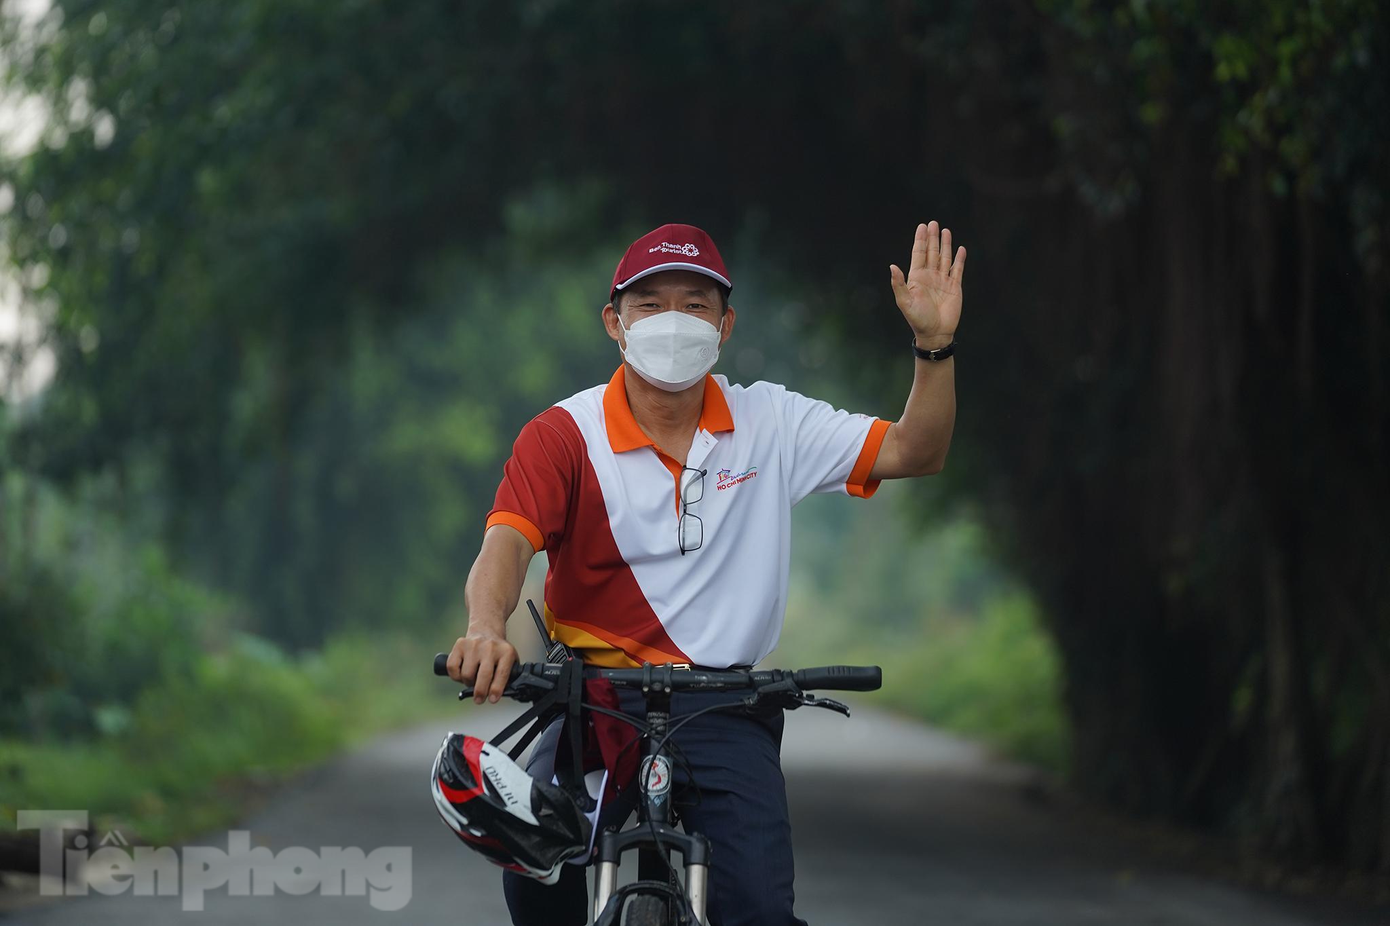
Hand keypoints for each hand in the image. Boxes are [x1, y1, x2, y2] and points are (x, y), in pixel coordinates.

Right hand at [447, 627, 517, 703]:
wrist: (486, 630)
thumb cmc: (497, 653)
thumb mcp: (509, 661)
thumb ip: (507, 677)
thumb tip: (496, 695)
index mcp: (506, 652)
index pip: (502, 674)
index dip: (496, 690)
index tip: (493, 699)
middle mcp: (490, 647)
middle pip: (483, 676)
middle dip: (480, 692)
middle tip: (479, 700)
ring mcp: (474, 645)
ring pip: (467, 674)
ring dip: (468, 682)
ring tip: (473, 680)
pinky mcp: (460, 645)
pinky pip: (452, 668)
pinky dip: (456, 676)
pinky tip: (462, 674)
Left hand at [889, 221, 965, 344]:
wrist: (935, 333)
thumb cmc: (917, 319)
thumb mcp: (905, 302)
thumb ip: (898, 284)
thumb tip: (892, 266)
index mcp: (916, 278)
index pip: (919, 254)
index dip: (920, 240)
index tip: (922, 226)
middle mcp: (930, 276)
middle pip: (932, 252)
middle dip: (932, 238)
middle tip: (933, 223)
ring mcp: (943, 281)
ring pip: (944, 258)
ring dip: (945, 245)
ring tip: (946, 230)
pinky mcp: (955, 287)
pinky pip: (957, 270)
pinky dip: (959, 259)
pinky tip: (960, 249)